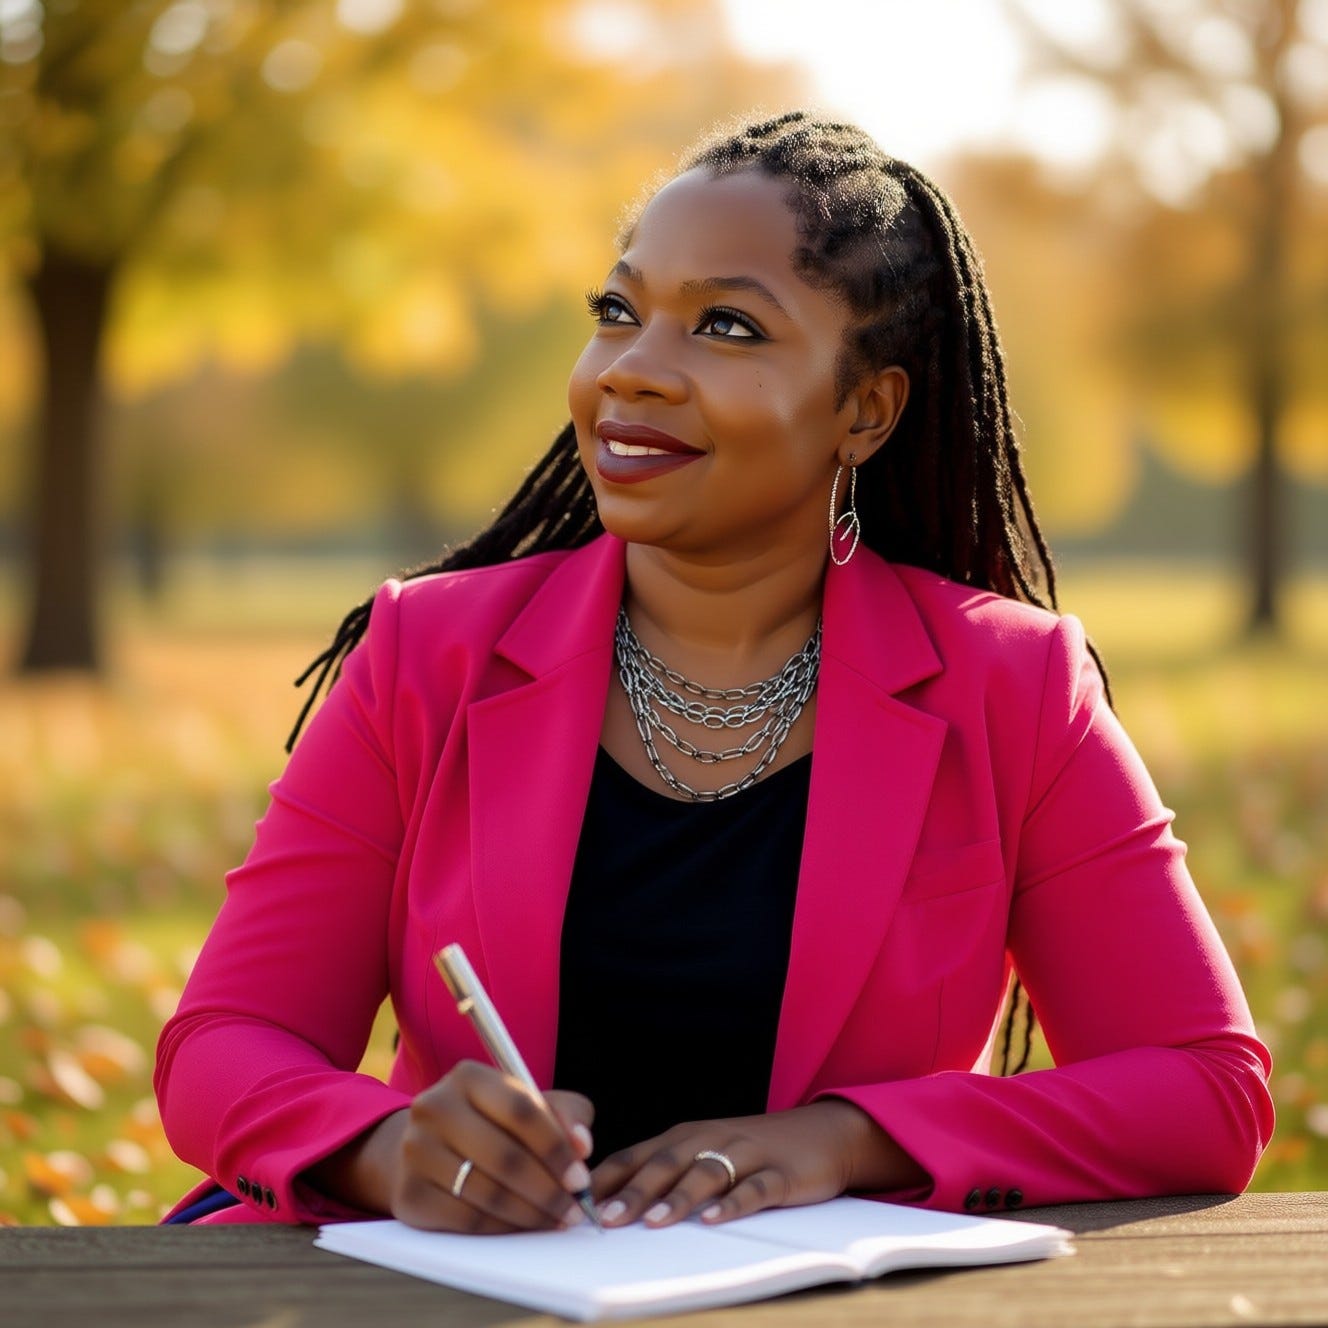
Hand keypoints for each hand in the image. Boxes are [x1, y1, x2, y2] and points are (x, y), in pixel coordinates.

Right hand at [316, 1061, 594, 1232]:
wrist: (426, 1147)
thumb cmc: (491, 1123)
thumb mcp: (526, 1103)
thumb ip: (564, 1114)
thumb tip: (581, 1146)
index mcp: (468, 1077)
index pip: (521, 1110)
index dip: (556, 1147)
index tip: (581, 1177)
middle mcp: (434, 1107)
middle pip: (505, 1157)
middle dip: (548, 1190)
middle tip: (573, 1210)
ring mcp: (416, 1151)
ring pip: (487, 1193)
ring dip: (530, 1214)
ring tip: (555, 1220)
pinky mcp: (408, 1194)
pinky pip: (466, 1221)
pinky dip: (502, 1229)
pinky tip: (522, 1226)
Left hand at [590, 1099, 915, 1228]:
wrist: (821, 1134)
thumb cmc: (750, 1151)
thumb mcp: (703, 1153)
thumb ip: (664, 1174)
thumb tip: (609, 1207)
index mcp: (684, 1136)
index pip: (636, 1155)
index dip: (608, 1180)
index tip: (577, 1204)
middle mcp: (710, 1139)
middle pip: (666, 1163)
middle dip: (635, 1192)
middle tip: (607, 1220)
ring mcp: (746, 1154)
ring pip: (706, 1172)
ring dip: (679, 1197)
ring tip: (655, 1223)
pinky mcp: (779, 1174)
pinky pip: (754, 1189)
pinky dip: (733, 1203)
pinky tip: (715, 1220)